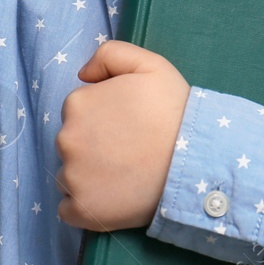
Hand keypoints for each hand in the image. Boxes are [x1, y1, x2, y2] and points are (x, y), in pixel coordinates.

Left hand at [55, 41, 191, 231]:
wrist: (197, 161)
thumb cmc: (175, 111)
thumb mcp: (150, 65)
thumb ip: (110, 54)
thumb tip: (84, 74)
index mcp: (77, 104)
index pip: (79, 111)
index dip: (104, 118)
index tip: (128, 127)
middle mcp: (66, 140)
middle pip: (73, 143)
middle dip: (94, 146)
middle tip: (130, 150)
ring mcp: (73, 178)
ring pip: (71, 175)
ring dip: (90, 176)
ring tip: (126, 175)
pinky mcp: (82, 210)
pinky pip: (70, 210)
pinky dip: (86, 205)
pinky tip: (112, 198)